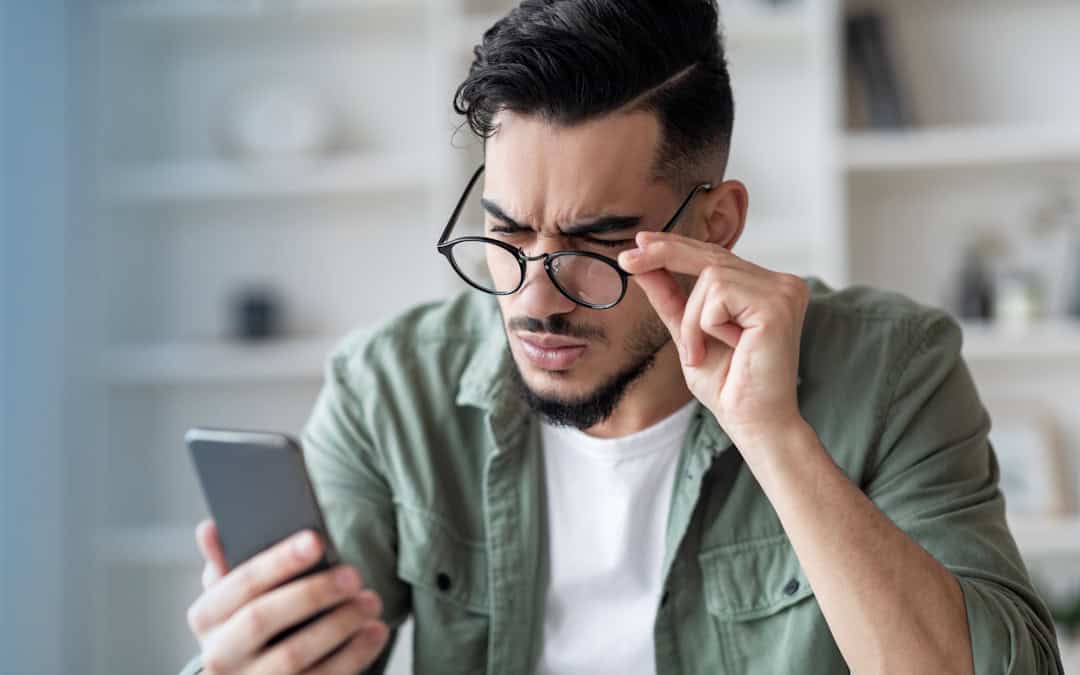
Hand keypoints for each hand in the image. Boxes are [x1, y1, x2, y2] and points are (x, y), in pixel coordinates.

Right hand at [186, 519, 389, 673]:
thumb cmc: (250, 618)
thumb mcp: (233, 594)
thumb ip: (225, 561)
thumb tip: (210, 527)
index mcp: (205, 617)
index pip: (240, 583)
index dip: (278, 561)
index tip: (316, 539)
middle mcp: (219, 655)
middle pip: (262, 620)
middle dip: (312, 594)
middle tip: (354, 575)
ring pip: (292, 656)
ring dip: (338, 625)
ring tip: (371, 601)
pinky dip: (353, 656)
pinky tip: (375, 631)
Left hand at [618, 230, 808, 450]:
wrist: (752, 422)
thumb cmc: (728, 385)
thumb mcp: (688, 333)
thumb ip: (670, 296)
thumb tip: (642, 261)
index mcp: (765, 288)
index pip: (716, 256)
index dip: (676, 246)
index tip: (640, 242)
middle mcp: (781, 283)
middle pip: (712, 254)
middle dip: (665, 254)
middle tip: (628, 259)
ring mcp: (783, 290)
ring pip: (710, 276)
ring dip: (693, 319)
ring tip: (703, 351)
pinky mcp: (777, 304)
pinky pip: (717, 295)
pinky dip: (705, 325)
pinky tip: (728, 349)